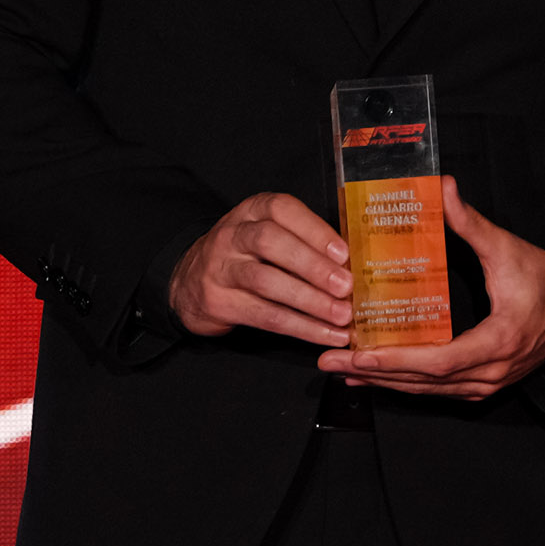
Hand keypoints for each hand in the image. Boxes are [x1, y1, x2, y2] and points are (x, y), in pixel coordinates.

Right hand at [168, 190, 353, 346]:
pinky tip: (324, 335)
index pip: (282, 210)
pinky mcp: (219, 302)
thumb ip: (303, 241)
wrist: (190, 282)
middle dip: (313, 265)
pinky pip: (264, 315)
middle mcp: (233, 235)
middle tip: (345, 286)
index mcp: (252, 211)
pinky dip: (299, 327)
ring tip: (341, 315)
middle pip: (271, 243)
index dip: (314, 230)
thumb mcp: (267, 234)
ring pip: (267, 282)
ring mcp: (221, 268)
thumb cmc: (246, 255)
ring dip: (309, 300)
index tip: (344, 252)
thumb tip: (354, 263)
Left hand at [325, 180, 544, 399]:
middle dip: (373, 374)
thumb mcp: (508, 248)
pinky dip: (404, 384)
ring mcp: (487, 383)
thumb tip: (442, 188)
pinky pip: (438, 391)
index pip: (436, 362)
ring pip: (427, 392)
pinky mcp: (483, 383)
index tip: (356, 353)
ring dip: (384, 382)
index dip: (394, 360)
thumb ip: (471, 223)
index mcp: (497, 341)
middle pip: (423, 383)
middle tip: (328, 363)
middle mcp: (489, 372)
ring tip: (343, 370)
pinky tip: (377, 377)